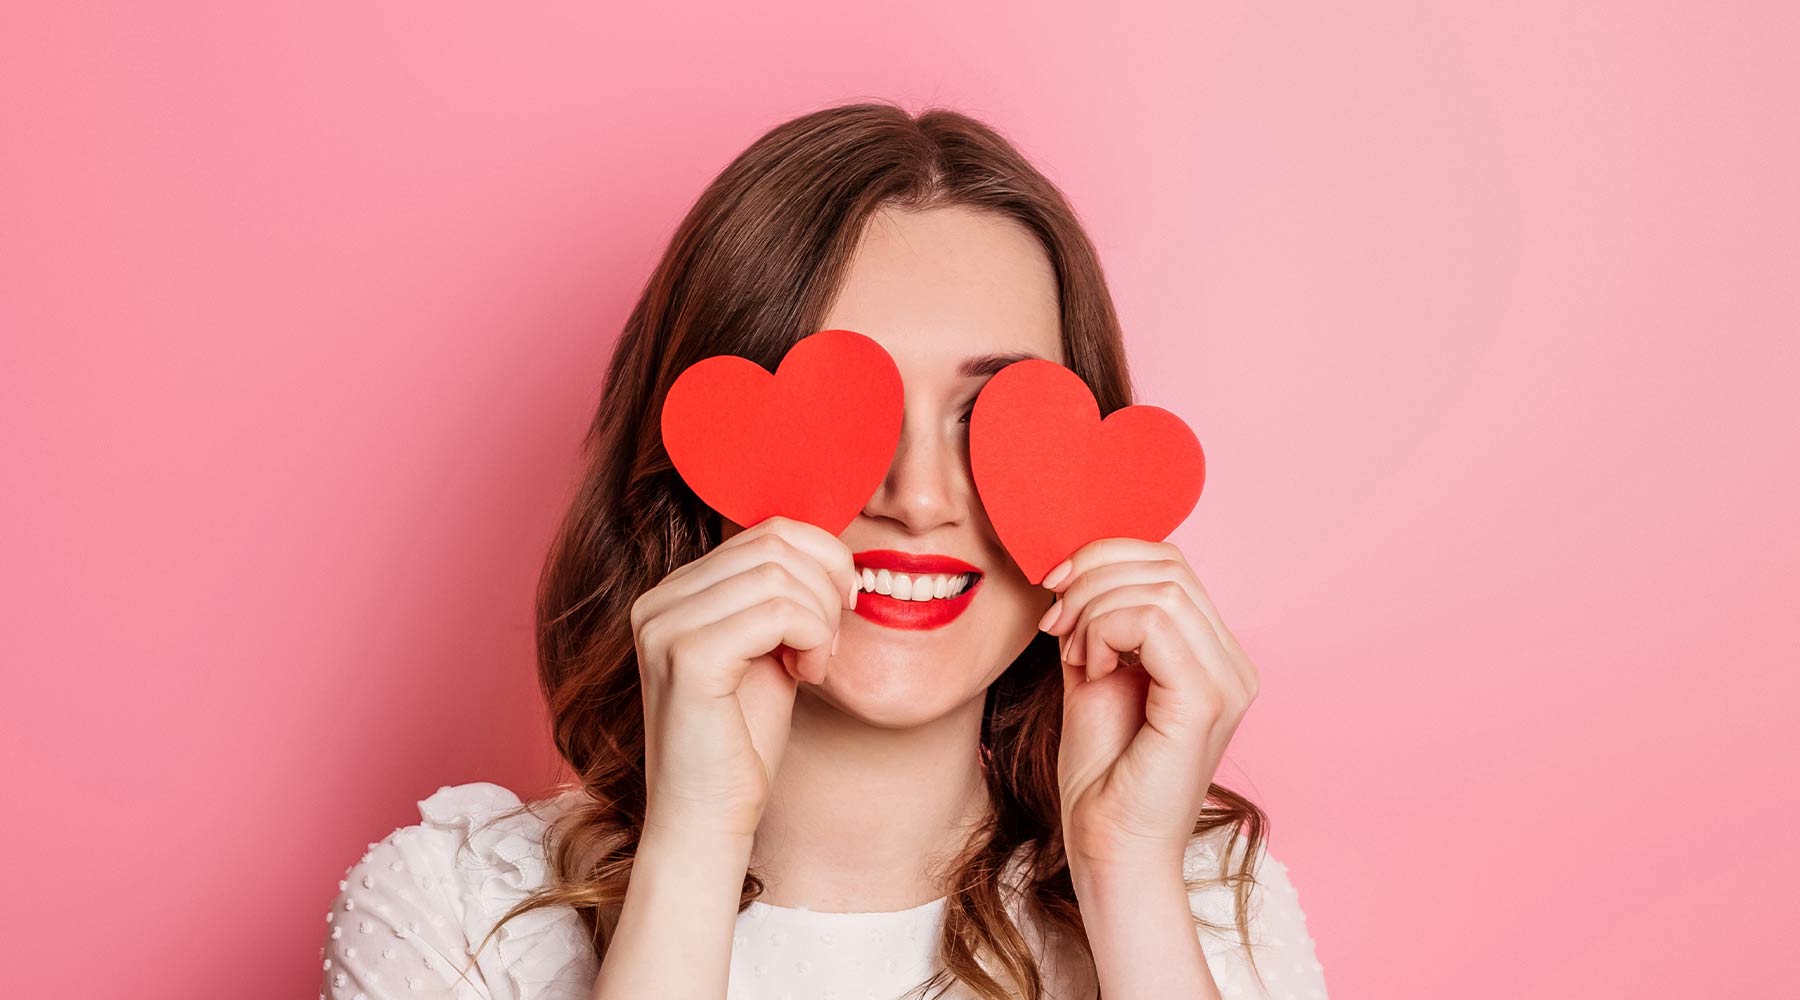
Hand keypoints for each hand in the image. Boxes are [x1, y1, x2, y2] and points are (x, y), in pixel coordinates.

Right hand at [630, 516, 857, 841]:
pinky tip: (807, 674)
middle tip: (830, 643)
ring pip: (779, 575)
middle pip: (774, 544)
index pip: (765, 531)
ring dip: (820, 619)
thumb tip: (827, 547)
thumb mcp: (767, 651)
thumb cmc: (742, 743)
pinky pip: (776, 611)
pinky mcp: (686, 657)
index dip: (821, 559)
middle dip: (825, 587)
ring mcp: (664, 626)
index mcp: (673, 594)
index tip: (841, 607)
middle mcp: (657, 601)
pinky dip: (811, 636)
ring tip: (814, 665)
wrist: (706, 821)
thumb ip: (781, 597)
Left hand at [1038, 538, 1258, 876]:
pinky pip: (1154, 622)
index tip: (1054, 593)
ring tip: (1073, 655)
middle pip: (1167, 564)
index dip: (1105, 558)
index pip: (1169, 563)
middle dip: (1094, 577)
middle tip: (1055, 623)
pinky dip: (1105, 631)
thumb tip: (1076, 568)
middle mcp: (1231, 662)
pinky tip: (1090, 670)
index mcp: (1211, 653)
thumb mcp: (1094, 673)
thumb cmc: (1101, 775)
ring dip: (1095, 608)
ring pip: (1160, 587)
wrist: (1108, 847)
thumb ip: (1098, 621)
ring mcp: (1228, 681)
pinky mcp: (1207, 699)